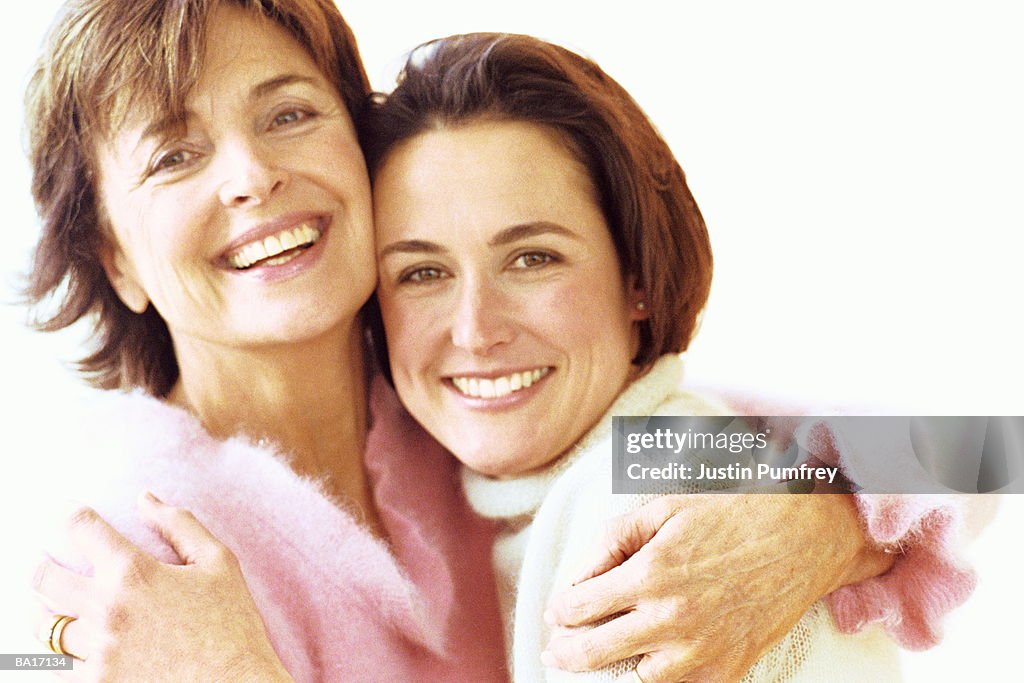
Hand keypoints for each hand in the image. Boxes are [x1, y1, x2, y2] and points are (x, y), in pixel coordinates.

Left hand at [31, 492, 292, 682]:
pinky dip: (67, 654)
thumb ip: (180, 525)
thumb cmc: (233, 625)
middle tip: (46, 562)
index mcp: (135, 574)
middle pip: (44, 579)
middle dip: (42, 565)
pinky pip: (62, 667)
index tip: (77, 517)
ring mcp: (97, 654)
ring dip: (48, 613)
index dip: (75, 517)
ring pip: (46, 628)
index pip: (83, 530)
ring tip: (56, 608)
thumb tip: (144, 498)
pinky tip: (80, 646)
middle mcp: (107, 612)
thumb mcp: (219, 563)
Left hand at [543, 494, 892, 682]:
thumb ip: (608, 542)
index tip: (558, 609)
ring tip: (598, 655)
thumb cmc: (732, 512)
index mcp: (650, 574)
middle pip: (591, 653)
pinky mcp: (727, 671)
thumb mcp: (660, 509)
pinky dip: (654, 678)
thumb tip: (574, 580)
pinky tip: (646, 661)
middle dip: (564, 650)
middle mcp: (671, 620)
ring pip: (630, 681)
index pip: (576, 608)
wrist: (806, 534)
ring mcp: (701, 652)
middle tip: (556, 647)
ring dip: (608, 669)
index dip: (558, 610)